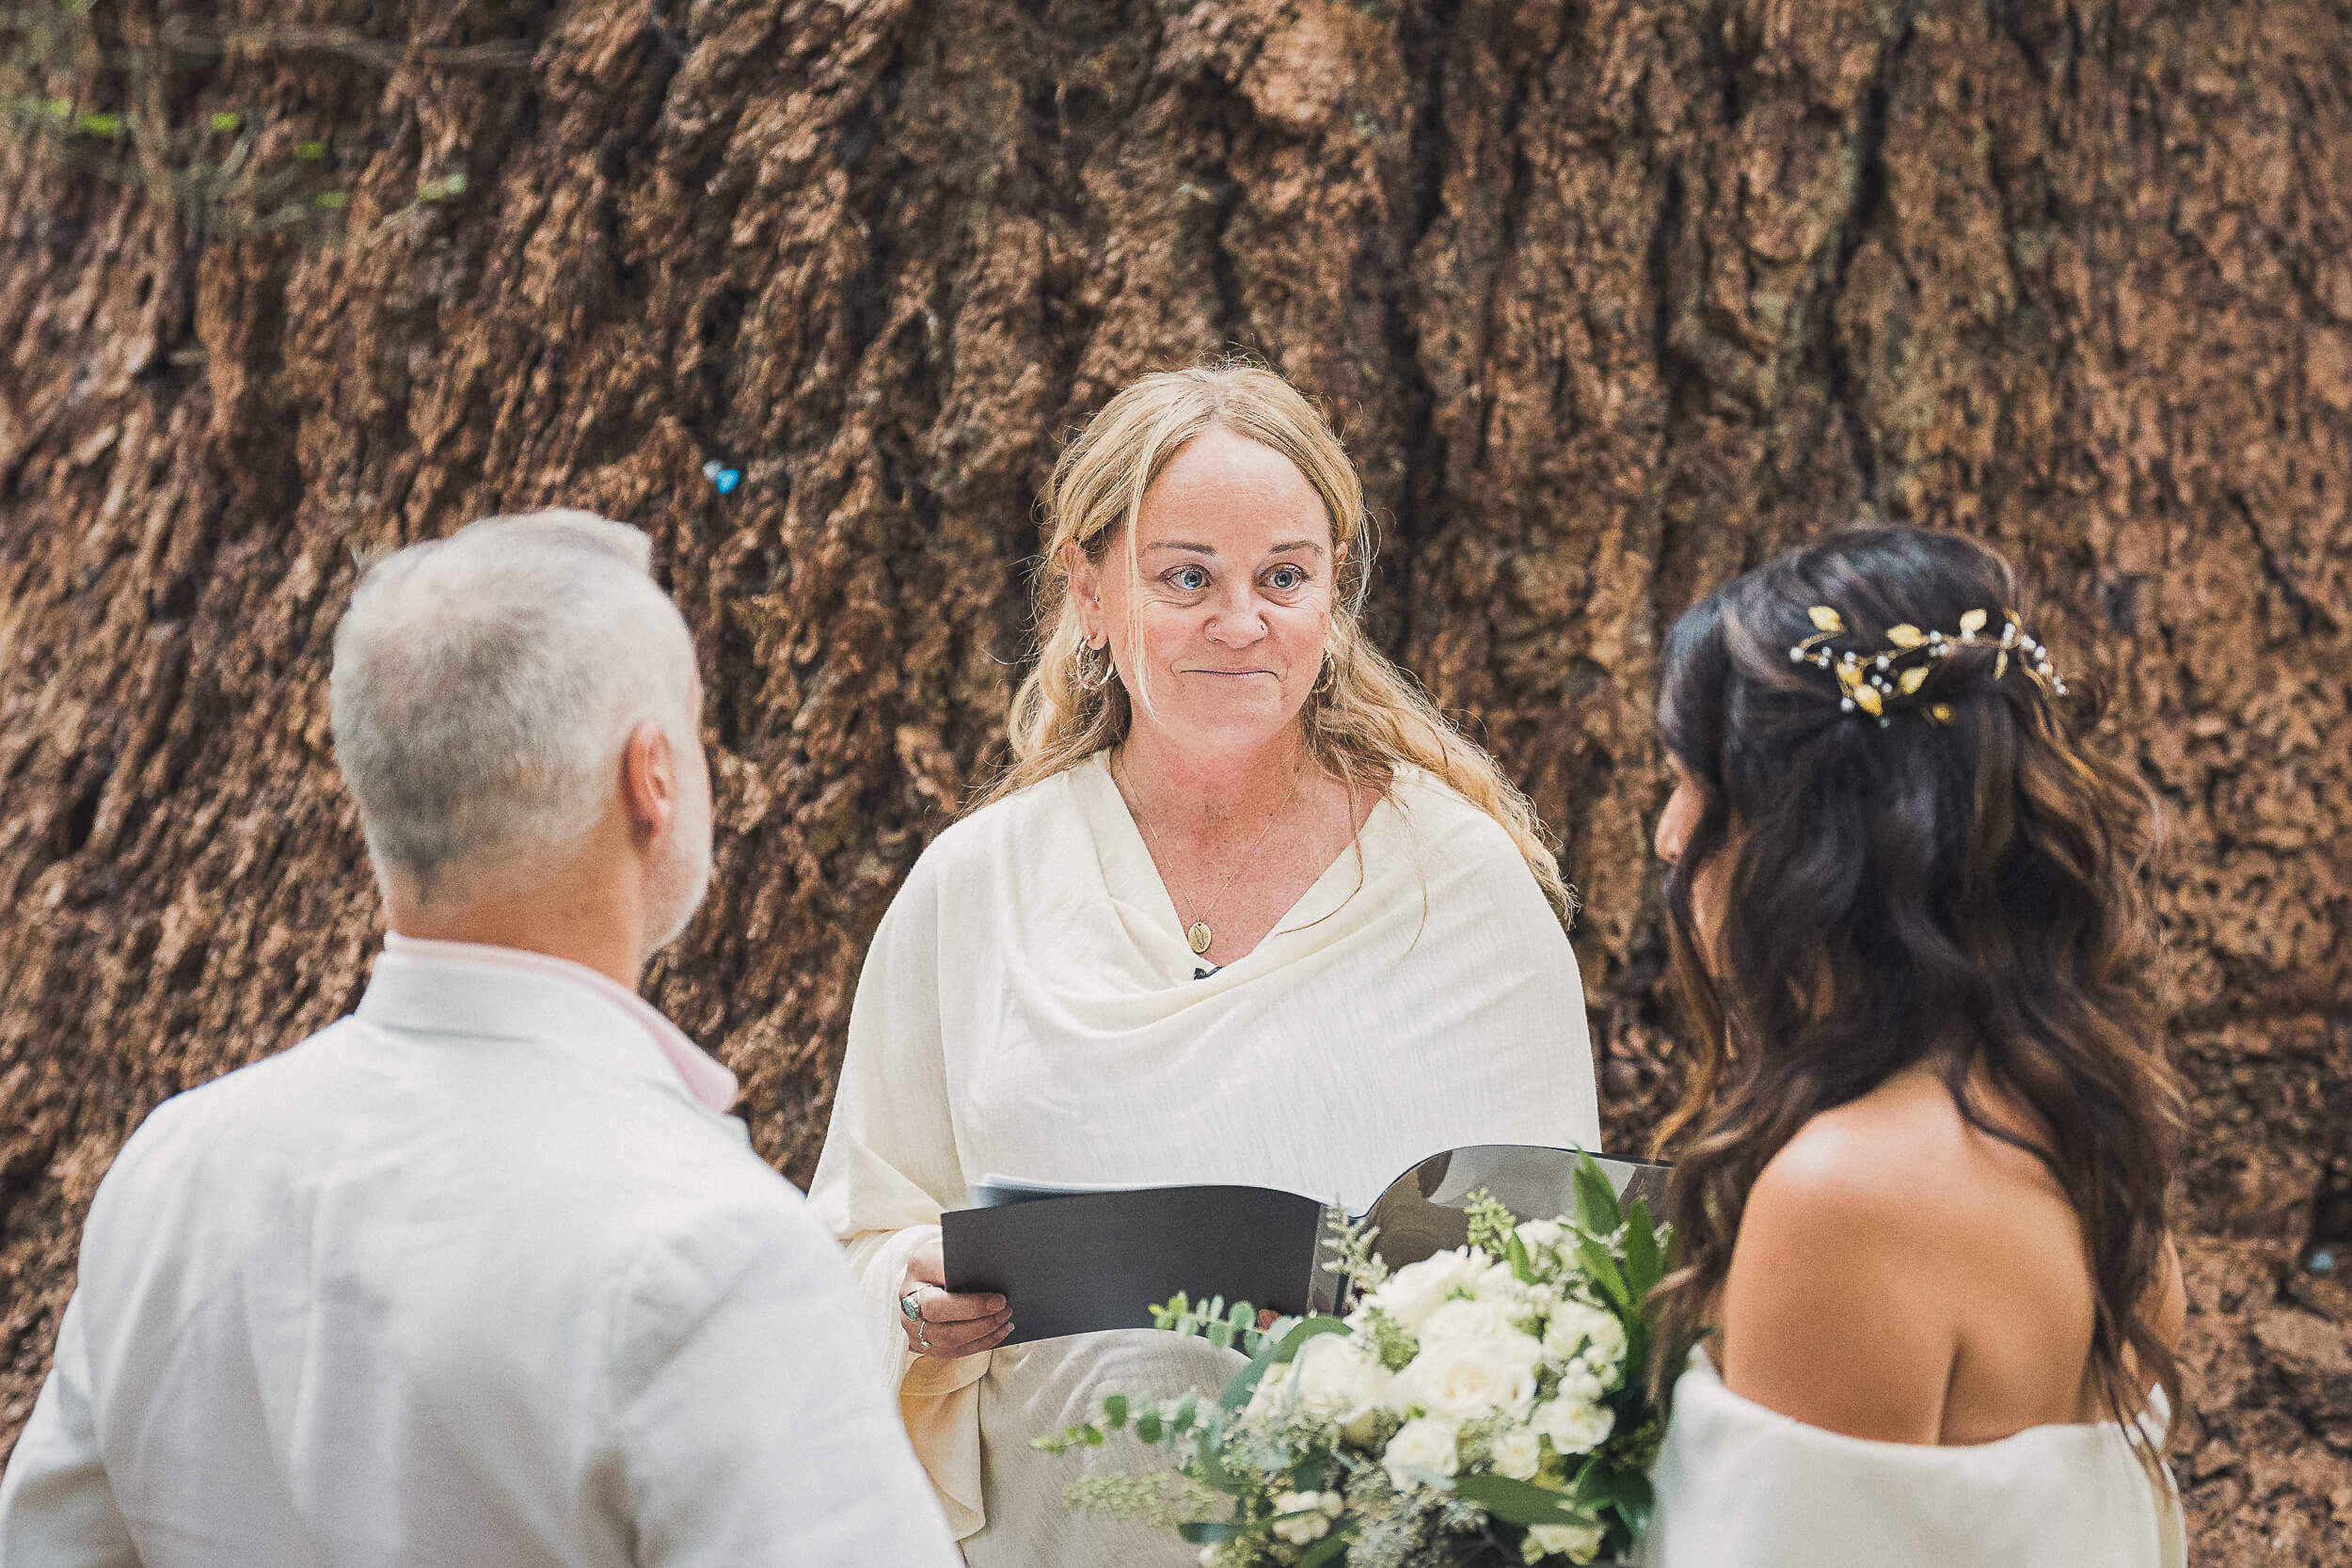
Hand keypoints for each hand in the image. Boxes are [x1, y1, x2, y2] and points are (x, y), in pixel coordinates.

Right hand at [900, 1236, 1011, 1359]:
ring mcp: (912, 1323)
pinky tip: (997, 1333)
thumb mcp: (956, 1252)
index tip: (998, 1295)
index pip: (940, 1275)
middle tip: (1003, 1307)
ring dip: (981, 1331)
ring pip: (946, 1336)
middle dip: (974, 1311)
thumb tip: (997, 1272)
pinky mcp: (922, 1343)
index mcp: (919, 1265)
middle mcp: (909, 1296)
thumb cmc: (949, 1263)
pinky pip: (952, 1350)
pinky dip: (979, 1344)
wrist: (930, 1280)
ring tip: (1004, 1320)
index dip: (967, 1287)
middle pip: (936, 1310)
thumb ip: (970, 1259)